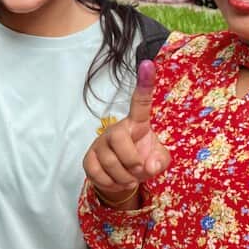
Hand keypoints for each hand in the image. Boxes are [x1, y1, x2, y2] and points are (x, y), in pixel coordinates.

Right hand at [82, 60, 170, 206]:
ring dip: (125, 178)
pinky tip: (117, 181)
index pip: (140, 103)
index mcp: (136, 124)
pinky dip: (111, 184)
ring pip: (109, 162)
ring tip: (130, 179)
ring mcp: (100, 144)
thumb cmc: (143, 160)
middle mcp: (116, 129)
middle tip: (140, 170)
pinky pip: (97, 173)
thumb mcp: (159, 160)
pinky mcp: (88, 159)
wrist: (122, 177)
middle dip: (132, 160)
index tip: (148, 64)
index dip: (145, 84)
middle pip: (119, 139)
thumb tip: (150, 164)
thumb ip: (161, 160)